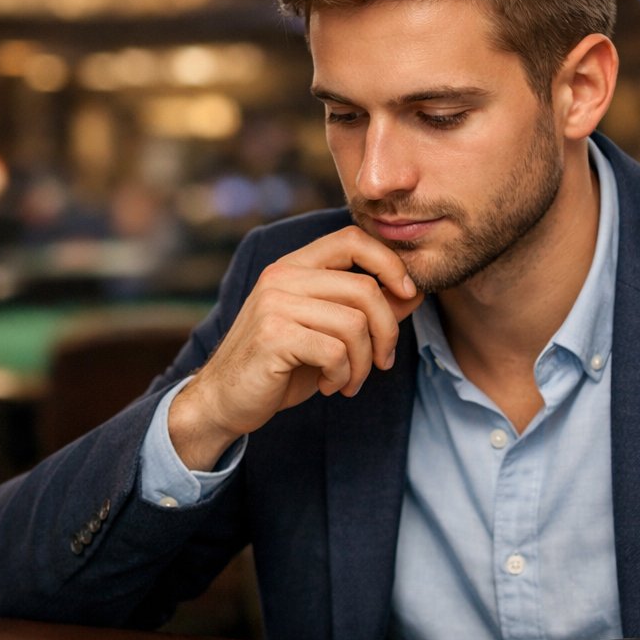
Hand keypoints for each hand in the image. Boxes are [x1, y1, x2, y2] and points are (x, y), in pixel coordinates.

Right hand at [169, 226, 423, 469]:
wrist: (224, 400)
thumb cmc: (279, 366)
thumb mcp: (327, 333)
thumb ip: (365, 311)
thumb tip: (414, 294)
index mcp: (294, 266)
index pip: (353, 239)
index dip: (390, 263)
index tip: (408, 295)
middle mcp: (282, 276)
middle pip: (365, 289)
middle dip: (387, 332)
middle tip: (382, 361)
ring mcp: (275, 303)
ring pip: (354, 324)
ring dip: (363, 363)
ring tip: (349, 381)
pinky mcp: (274, 335)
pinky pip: (336, 351)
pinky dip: (343, 375)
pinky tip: (329, 385)